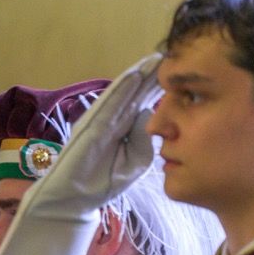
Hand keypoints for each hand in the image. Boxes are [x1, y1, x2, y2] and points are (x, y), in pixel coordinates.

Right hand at [28, 54, 160, 220]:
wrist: (75, 199)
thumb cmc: (102, 183)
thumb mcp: (135, 162)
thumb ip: (143, 140)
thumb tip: (147, 115)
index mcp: (123, 129)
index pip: (142, 103)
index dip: (157, 88)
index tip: (178, 72)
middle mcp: (112, 120)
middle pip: (134, 94)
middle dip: (150, 76)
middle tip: (169, 54)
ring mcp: (100, 122)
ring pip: (122, 94)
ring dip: (137, 76)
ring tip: (154, 59)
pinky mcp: (91, 127)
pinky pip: (108, 105)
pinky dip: (120, 90)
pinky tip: (134, 76)